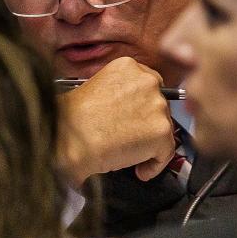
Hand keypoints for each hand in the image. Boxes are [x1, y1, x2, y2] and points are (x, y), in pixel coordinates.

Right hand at [56, 57, 176, 186]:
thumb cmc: (73, 120)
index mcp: (128, 66)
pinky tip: (139, 170)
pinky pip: (166, 153)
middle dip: (147, 125)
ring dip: (149, 145)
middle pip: (159, 106)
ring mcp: (157, 106)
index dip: (143, 107)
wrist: (70, 139)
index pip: (149, 85)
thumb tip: (129, 112)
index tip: (136, 119)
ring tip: (129, 156)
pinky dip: (154, 165)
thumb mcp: (97, 90)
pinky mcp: (161, 131)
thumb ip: (120, 95)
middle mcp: (147, 81)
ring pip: (163, 129)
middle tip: (130, 140)